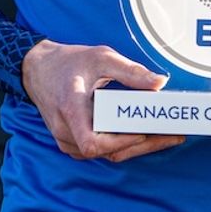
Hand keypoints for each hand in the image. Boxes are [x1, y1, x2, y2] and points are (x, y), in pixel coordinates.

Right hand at [21, 39, 185, 161]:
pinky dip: (124, 144)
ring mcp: (67, 140)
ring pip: (106, 154)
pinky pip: (101, 150)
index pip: (92, 142)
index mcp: (70, 109)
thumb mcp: (101, 57)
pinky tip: (144, 134)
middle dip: (143, 145)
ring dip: (136, 147)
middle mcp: (66, 131)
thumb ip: (131, 71)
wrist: (38, 69)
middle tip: (173, 135)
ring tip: (165, 135)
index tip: (143, 131)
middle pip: (107, 152)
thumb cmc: (69, 62)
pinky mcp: (72, 143)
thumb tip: (160, 83)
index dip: (120, 141)